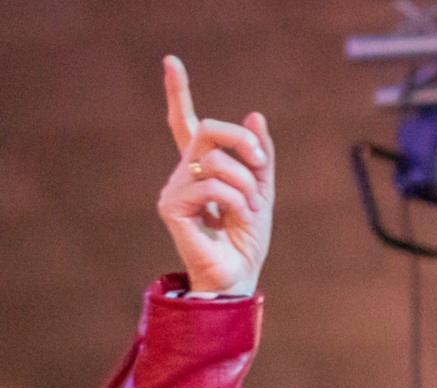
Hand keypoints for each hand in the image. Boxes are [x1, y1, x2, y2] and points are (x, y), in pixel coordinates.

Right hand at [155, 55, 274, 295]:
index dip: (176, 91)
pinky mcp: (171, 207)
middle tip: (259, 163)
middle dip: (240, 140)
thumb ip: (259, 155)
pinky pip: (210, 186)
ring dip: (245, 184)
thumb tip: (254, 115)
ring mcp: (175, 188)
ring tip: (251, 209)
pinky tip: (238, 217)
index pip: (184, 123)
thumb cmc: (247, 237)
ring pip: (215, 161)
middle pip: (206, 129)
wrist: (239, 274)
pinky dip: (235, 200)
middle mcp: (184, 173)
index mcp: (203, 166)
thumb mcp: (263, 189)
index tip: (170, 61)